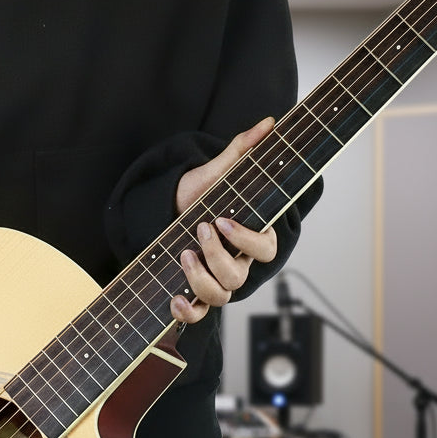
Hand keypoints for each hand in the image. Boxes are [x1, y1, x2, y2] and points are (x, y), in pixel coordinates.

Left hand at [171, 117, 279, 323]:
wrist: (167, 210)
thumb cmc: (198, 195)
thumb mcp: (216, 173)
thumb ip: (242, 151)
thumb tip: (269, 122)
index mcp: (250, 238)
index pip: (266, 249)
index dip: (247, 239)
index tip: (222, 220)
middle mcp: (237, 263)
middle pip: (239, 277)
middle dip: (217, 256)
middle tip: (199, 228)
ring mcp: (215, 280)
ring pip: (221, 296)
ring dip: (200, 280)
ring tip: (183, 254)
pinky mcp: (193, 292)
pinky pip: (198, 314)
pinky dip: (187, 312)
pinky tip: (174, 299)